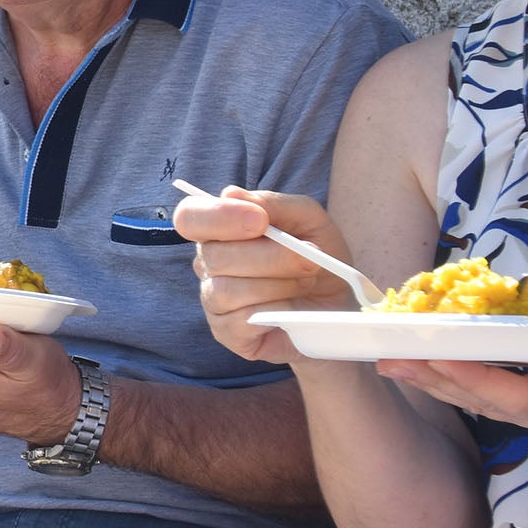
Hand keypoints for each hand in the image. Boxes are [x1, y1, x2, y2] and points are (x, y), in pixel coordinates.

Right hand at [177, 187, 355, 364]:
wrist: (337, 308)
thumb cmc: (319, 260)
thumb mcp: (310, 221)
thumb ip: (275, 204)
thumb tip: (231, 194)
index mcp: (220, 230)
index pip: (190, 217)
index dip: (218, 216)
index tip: (260, 222)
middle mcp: (209, 263)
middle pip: (215, 255)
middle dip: (271, 256)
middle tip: (310, 257)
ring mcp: (214, 300)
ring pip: (226, 290)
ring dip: (277, 284)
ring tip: (304, 282)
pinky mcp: (226, 332)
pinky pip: (239, 321)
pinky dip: (274, 311)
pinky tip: (291, 309)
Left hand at [377, 328, 527, 499]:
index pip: (522, 396)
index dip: (479, 381)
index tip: (440, 360)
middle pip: (485, 398)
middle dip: (435, 377)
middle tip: (386, 356)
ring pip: (483, 399)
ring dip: (436, 380)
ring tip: (388, 359)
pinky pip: (496, 396)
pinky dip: (459, 380)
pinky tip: (426, 367)